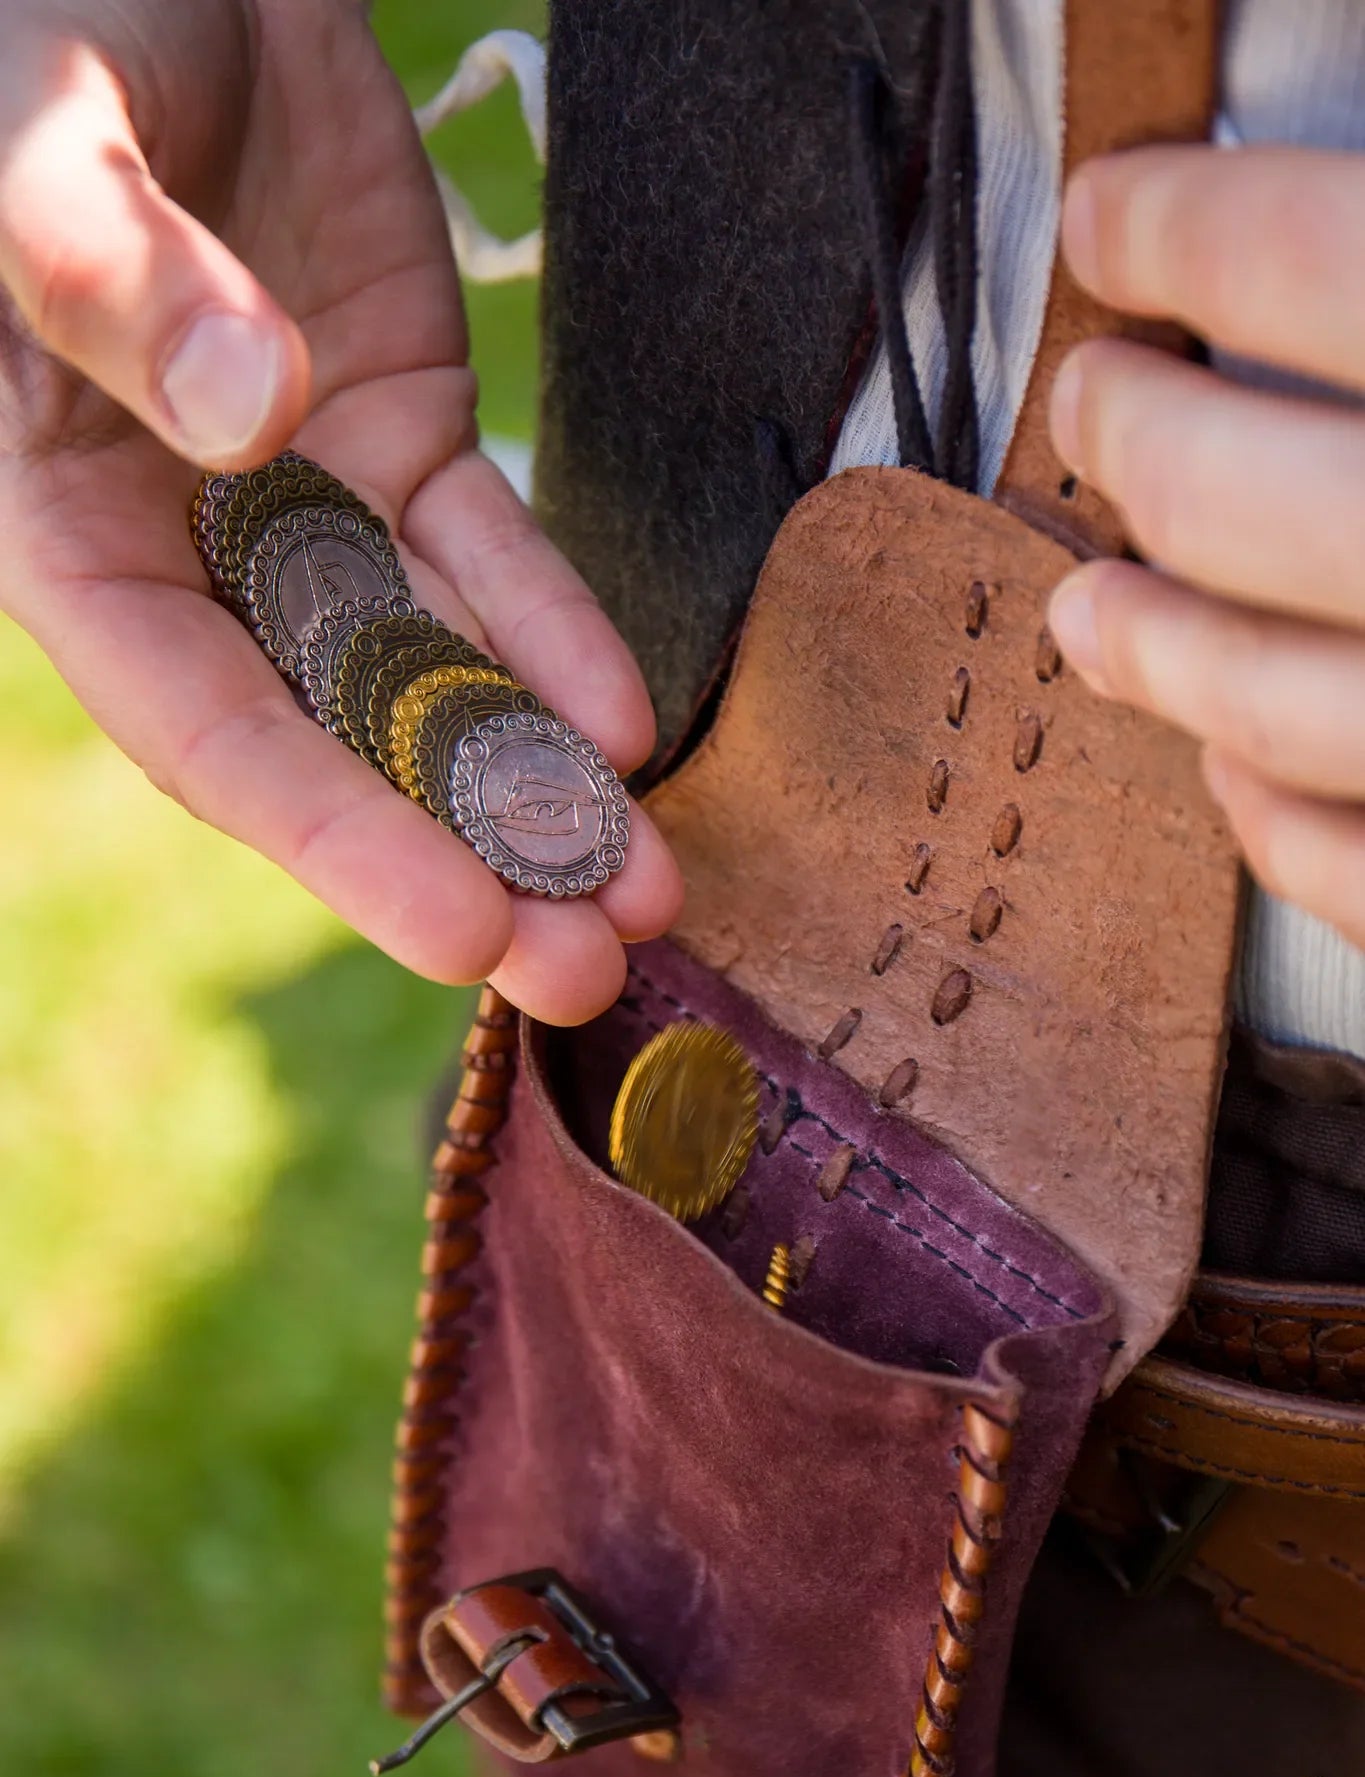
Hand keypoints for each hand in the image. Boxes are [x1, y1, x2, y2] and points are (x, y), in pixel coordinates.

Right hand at [0, 0, 680, 1022]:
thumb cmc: (40, 36)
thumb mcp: (37, 146)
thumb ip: (117, 282)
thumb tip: (254, 417)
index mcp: (64, 528)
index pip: (203, 722)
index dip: (334, 836)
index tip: (465, 928)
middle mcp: (187, 546)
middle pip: (335, 739)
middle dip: (466, 858)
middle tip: (588, 969)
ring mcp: (304, 495)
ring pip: (431, 670)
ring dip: (538, 782)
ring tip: (647, 892)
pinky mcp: (397, 429)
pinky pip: (488, 552)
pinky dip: (558, 632)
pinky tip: (633, 725)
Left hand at [1044, 145, 1364, 952]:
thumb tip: (1283, 251)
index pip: (1316, 270)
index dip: (1187, 226)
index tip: (1115, 211)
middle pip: (1244, 499)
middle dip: (1136, 443)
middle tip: (1097, 405)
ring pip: (1269, 704)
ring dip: (1153, 647)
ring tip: (1087, 610)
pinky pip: (1349, 868)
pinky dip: (1267, 822)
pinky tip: (1227, 767)